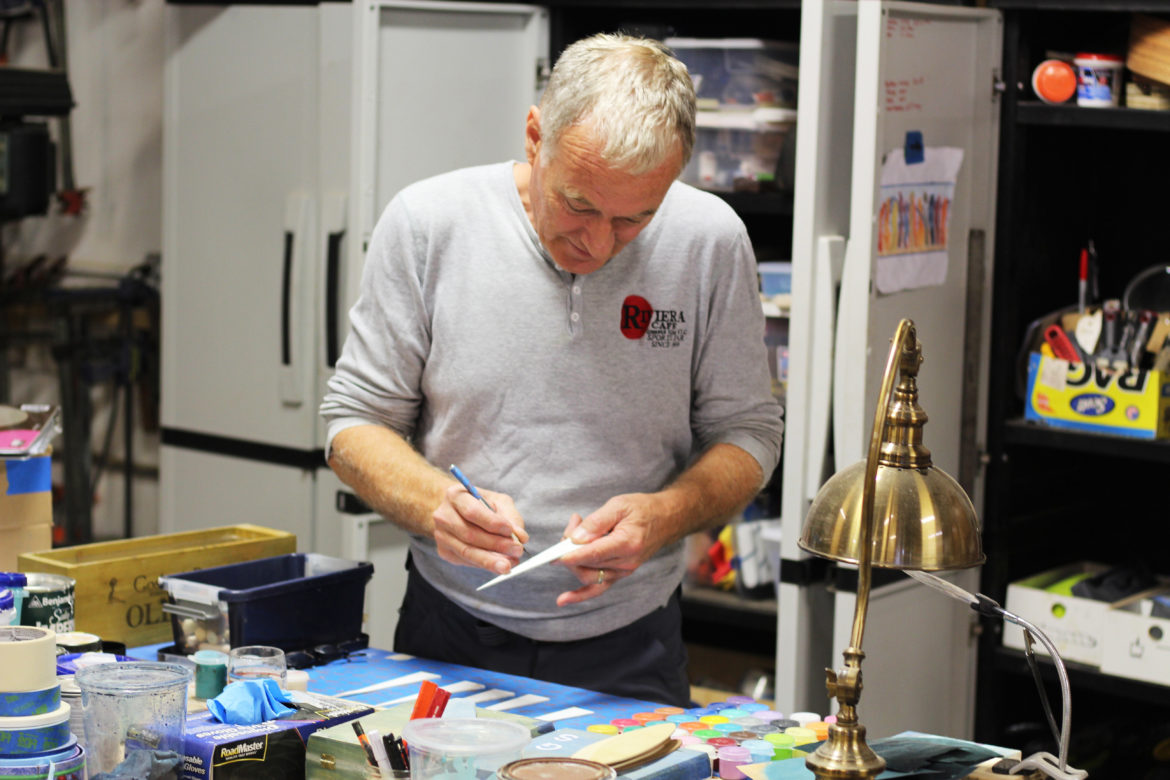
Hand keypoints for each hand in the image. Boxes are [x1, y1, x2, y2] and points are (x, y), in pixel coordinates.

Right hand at [432, 484, 527, 574]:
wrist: (457, 512)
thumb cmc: (481, 505)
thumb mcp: (498, 502)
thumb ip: (511, 517)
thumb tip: (521, 537)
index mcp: (455, 496)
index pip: (472, 512)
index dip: (492, 523)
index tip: (510, 531)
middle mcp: (443, 516)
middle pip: (470, 534)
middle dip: (496, 544)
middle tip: (517, 550)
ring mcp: (441, 535)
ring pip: (467, 551)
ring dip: (491, 560)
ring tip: (510, 564)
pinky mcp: (444, 552)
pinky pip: (466, 561)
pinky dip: (485, 565)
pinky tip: (500, 565)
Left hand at [554, 493, 670, 606]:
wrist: (666, 520)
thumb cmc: (643, 509)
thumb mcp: (619, 505)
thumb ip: (597, 521)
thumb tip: (576, 538)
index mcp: (627, 543)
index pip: (594, 554)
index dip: (572, 555)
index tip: (555, 555)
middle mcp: (626, 562)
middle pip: (588, 565)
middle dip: (569, 551)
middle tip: (570, 528)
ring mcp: (624, 571)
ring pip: (589, 576)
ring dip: (573, 562)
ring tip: (572, 536)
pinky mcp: (620, 574)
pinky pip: (598, 588)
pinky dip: (580, 595)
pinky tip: (563, 600)